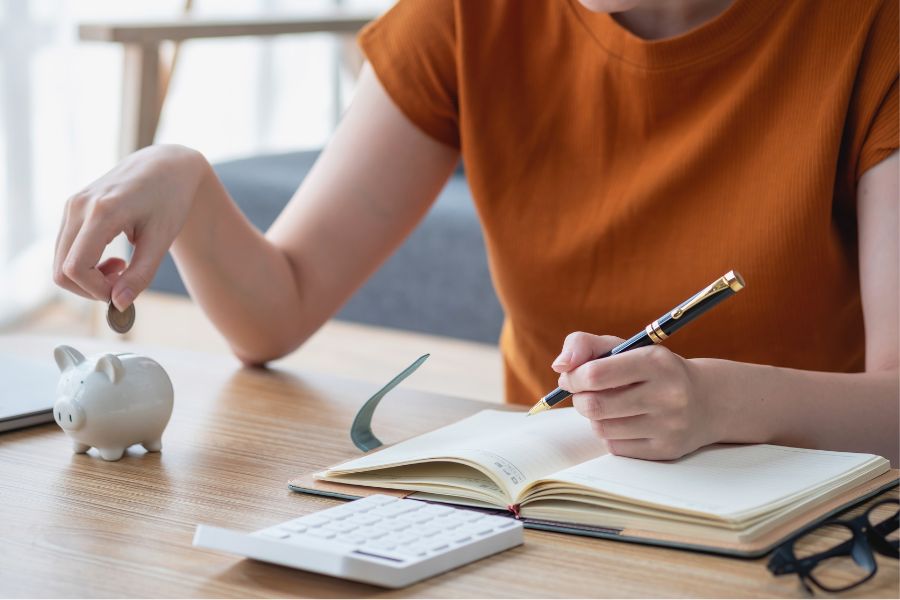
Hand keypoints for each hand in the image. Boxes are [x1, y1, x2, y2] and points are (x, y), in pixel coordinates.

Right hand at [53, 144, 206, 309]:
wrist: (166, 165)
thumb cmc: (170, 200)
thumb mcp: (162, 240)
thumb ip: (140, 274)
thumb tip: (118, 305)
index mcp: (102, 211)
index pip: (75, 267)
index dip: (96, 290)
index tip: (125, 292)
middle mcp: (78, 206)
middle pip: (61, 269)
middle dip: (90, 288)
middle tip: (124, 283)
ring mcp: (71, 206)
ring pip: (60, 262)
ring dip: (88, 278)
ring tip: (122, 269)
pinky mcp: (72, 208)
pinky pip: (66, 249)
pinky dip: (86, 264)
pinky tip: (114, 260)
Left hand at [553, 332, 717, 459]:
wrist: (707, 400)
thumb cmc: (653, 370)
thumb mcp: (626, 346)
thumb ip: (585, 345)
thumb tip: (559, 365)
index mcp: (656, 361)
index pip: (595, 374)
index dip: (572, 377)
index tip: (570, 377)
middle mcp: (667, 394)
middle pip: (594, 405)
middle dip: (580, 399)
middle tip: (585, 393)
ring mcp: (669, 426)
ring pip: (601, 428)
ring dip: (594, 417)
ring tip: (607, 406)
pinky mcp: (666, 450)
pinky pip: (616, 447)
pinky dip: (610, 434)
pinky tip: (624, 422)